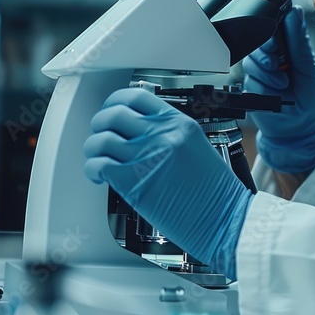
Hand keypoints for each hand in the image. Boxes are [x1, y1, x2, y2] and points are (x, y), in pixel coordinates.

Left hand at [83, 88, 251, 278]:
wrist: (223, 218)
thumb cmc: (214, 192)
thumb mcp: (196, 147)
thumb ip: (169, 134)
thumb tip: (142, 132)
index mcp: (178, 124)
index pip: (136, 97)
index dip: (116, 101)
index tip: (111, 109)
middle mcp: (161, 136)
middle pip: (113, 114)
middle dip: (100, 123)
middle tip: (101, 133)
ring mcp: (146, 157)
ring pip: (101, 139)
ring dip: (93, 148)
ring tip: (99, 157)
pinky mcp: (134, 182)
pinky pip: (98, 165)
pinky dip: (92, 169)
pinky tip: (100, 176)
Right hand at [242, 6, 314, 173]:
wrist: (299, 130)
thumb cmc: (309, 99)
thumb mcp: (308, 67)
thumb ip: (299, 41)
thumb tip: (294, 12)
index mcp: (288, 47)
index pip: (275, 27)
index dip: (273, 26)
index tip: (279, 36)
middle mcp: (272, 57)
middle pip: (258, 41)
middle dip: (267, 49)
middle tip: (278, 59)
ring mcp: (260, 72)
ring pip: (252, 60)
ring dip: (268, 71)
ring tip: (283, 83)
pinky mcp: (251, 86)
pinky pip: (250, 78)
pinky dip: (264, 84)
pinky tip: (275, 91)